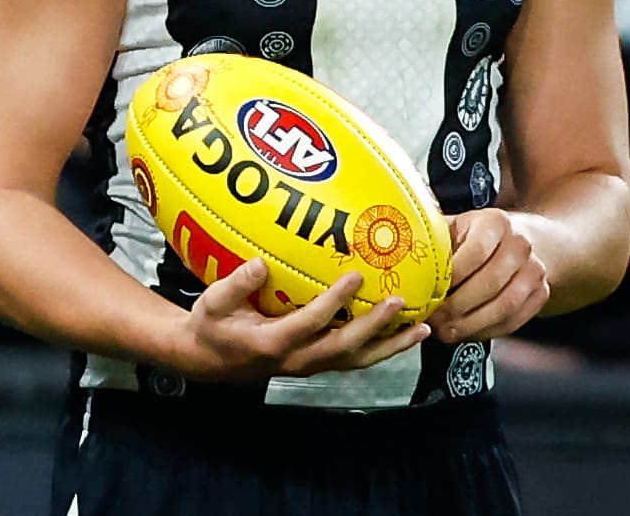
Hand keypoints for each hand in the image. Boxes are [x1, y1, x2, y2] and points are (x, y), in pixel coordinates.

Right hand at [179, 259, 429, 380]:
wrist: (208, 360)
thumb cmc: (211, 327)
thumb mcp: (212, 303)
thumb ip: (235, 285)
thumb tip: (260, 264)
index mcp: (272, 342)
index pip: (311, 322)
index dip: (335, 301)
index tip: (356, 276)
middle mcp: (297, 359)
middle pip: (345, 347)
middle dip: (376, 326)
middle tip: (400, 303)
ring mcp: (309, 366)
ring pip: (357, 360)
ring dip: (391, 346)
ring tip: (422, 329)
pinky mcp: (315, 365)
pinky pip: (354, 361)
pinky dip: (382, 350)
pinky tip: (402, 337)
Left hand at [430, 209, 549, 343]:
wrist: (523, 239)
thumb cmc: (475, 235)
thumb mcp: (454, 226)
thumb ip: (431, 240)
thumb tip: (392, 254)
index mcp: (495, 222)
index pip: (473, 253)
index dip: (451, 278)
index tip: (428, 294)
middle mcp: (520, 245)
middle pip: (489, 284)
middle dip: (458, 307)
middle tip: (433, 320)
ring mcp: (535, 270)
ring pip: (504, 306)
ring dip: (472, 324)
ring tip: (446, 332)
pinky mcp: (541, 294)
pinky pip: (515, 320)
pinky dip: (488, 331)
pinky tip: (467, 332)